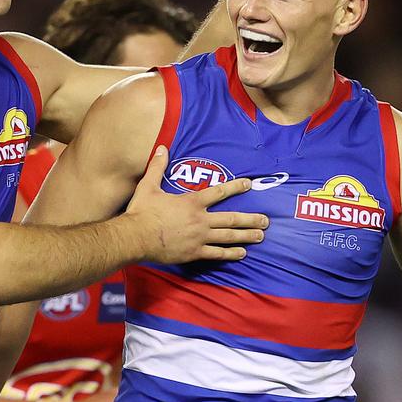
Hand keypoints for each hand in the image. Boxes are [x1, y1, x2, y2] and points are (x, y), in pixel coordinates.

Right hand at [125, 146, 266, 262]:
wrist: (135, 237)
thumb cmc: (142, 212)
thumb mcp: (148, 186)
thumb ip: (157, 167)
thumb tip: (161, 148)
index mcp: (192, 202)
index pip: (219, 192)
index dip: (236, 187)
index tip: (249, 184)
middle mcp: (200, 220)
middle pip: (231, 218)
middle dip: (250, 219)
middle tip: (266, 220)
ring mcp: (199, 238)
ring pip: (228, 237)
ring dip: (246, 236)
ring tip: (260, 236)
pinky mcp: (194, 253)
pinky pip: (217, 254)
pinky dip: (231, 253)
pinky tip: (242, 253)